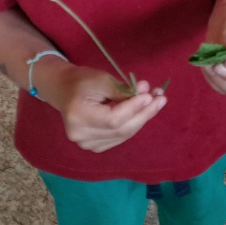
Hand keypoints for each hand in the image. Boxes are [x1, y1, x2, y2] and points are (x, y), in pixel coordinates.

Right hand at [51, 64, 167, 152]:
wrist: (64, 90)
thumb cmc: (82, 80)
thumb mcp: (101, 79)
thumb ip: (122, 89)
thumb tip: (146, 92)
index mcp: (77, 116)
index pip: (112, 119)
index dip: (133, 108)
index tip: (150, 94)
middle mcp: (80, 135)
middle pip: (120, 130)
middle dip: (144, 114)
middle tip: (161, 98)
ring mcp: (86, 144)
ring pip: (123, 135)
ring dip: (143, 118)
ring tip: (157, 101)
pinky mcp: (94, 146)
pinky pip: (120, 137)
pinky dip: (134, 124)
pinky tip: (144, 111)